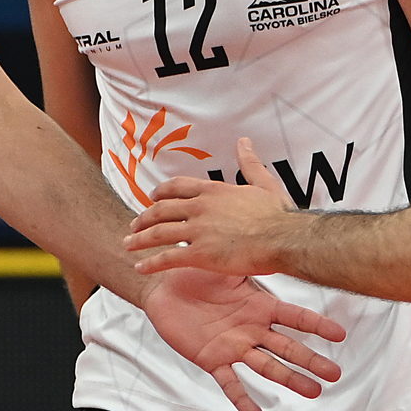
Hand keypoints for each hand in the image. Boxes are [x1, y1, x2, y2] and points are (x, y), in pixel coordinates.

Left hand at [126, 136, 299, 277]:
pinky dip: (151, 263)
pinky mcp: (200, 254)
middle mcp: (200, 208)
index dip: (161, 192)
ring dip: (139, 239)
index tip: (151, 198)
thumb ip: (249, 163)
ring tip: (128, 245)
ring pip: (158, 233)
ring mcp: (198, 230)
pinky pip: (168, 258)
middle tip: (134, 225)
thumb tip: (244, 142)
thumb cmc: (277, 215)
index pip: (177, 187)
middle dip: (144, 218)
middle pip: (161, 210)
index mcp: (213, 191)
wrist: (282, 237)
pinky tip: (140, 268)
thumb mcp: (263, 182)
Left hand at [138, 265, 347, 410]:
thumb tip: (274, 240)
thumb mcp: (226, 264)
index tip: (339, 334)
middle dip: (312, 360)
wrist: (163, 290)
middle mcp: (252, 330)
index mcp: (259, 306)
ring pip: (267, 367)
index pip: (294, 317)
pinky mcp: (213, 360)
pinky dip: (243, 398)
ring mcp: (234, 347)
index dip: (317, 325)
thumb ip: (249, 260)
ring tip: (312, 391)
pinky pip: (230, 382)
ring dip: (289, 379)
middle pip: (288, 347)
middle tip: (334, 373)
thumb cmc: (194, 274)